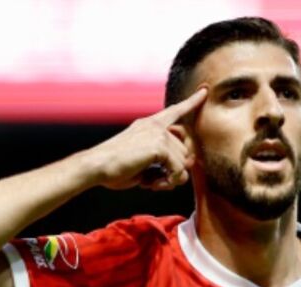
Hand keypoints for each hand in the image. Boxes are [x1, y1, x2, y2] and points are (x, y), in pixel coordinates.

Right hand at [88, 87, 207, 191]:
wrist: (96, 166)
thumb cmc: (114, 168)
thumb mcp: (142, 163)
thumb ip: (162, 163)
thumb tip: (184, 173)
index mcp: (149, 125)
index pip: (175, 111)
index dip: (192, 102)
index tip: (205, 90)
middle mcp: (155, 126)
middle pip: (184, 151)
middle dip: (175, 170)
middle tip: (157, 181)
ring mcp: (158, 134)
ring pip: (183, 162)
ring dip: (172, 178)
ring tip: (152, 183)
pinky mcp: (158, 145)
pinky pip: (178, 169)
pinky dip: (169, 181)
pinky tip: (152, 183)